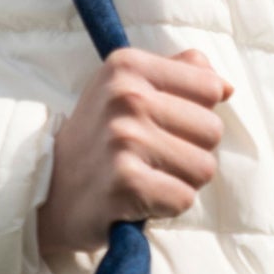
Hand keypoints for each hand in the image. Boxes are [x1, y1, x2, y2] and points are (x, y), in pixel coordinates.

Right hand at [36, 47, 232, 256]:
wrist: (48, 190)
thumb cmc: (98, 140)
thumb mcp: (124, 89)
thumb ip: (176, 74)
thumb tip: (225, 84)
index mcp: (128, 66)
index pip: (210, 88)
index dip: (196, 115)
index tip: (162, 126)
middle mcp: (126, 97)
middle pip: (212, 131)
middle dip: (191, 152)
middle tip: (151, 159)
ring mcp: (124, 140)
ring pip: (203, 168)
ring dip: (180, 182)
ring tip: (146, 178)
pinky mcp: (125, 183)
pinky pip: (183, 198)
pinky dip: (166, 207)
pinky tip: (139, 199)